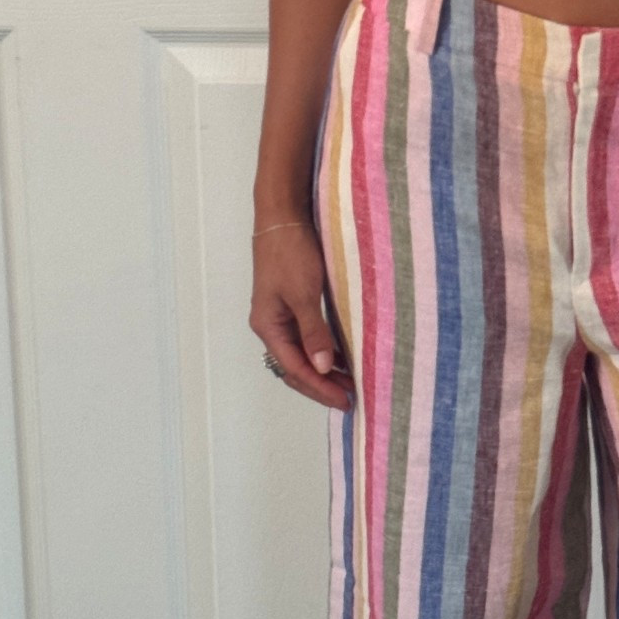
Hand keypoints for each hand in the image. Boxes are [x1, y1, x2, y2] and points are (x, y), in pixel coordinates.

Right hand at [250, 222, 354, 411]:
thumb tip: (321, 367)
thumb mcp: (304, 294)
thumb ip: (313, 332)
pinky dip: (322, 352)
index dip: (320, 388)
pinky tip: (339, 358)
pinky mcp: (290, 305)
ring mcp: (279, 316)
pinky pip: (305, 339)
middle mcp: (271, 326)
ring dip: (322, 371)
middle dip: (321, 385)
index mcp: (268, 326)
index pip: (295, 369)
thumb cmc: (290, 252)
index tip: (345, 400)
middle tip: (350, 398)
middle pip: (294, 367)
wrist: (282, 218)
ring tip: (348, 383)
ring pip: (300, 354)